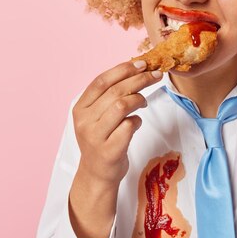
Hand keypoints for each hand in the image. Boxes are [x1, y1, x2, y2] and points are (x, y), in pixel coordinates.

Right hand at [72, 60, 162, 185]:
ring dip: (139, 98)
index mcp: (80, 108)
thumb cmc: (102, 140)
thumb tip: (136, 70)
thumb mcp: (98, 117)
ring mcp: (95, 136)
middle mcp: (85, 121)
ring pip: (122, 106)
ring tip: (144, 101)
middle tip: (156, 75)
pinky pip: (129, 126)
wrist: (97, 174)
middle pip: (115, 91)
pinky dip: (137, 120)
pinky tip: (136, 123)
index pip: (101, 81)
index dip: (123, 69)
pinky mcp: (109, 150)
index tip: (141, 63)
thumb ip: (109, 96)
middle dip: (139, 79)